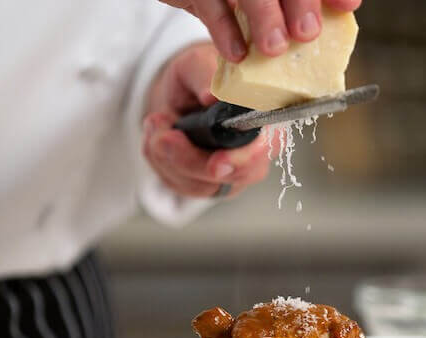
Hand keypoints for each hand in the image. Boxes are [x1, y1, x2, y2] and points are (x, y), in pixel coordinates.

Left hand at [142, 43, 269, 197]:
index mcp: (264, 117)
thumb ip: (205, 75)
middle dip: (191, 160)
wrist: (179, 94)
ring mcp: (233, 173)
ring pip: (202, 184)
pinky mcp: (208, 185)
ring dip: (168, 156)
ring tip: (157, 123)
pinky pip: (182, 185)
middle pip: (234, 175)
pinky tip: (158, 137)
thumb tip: (211, 96)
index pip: (268, 146)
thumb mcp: (196, 64)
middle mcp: (256, 150)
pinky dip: (161, 162)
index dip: (244, 159)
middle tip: (164, 137)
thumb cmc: (197, 76)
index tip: (216, 162)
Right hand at [159, 0, 361, 61]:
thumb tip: (332, 23)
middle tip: (308, 33)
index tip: (348, 6)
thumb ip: (294, 6)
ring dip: (263, 16)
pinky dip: (224, 30)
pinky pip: (209, 4)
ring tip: (275, 48)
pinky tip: (238, 55)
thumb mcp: (271, 1)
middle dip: (300, 1)